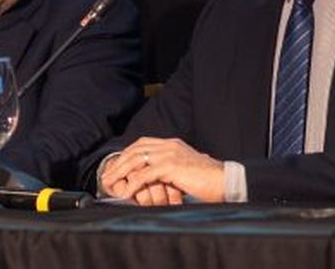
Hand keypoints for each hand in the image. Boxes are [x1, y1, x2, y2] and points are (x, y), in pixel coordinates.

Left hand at [100, 137, 223, 204]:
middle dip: (119, 162)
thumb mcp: (187, 170)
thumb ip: (172, 170)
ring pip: (136, 159)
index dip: (127, 154)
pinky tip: (127, 191)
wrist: (226, 181)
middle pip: (135, 150)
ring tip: (111, 183)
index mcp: (172, 144)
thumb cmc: (210, 180)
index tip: (117, 165)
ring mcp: (169, 154)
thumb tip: (159, 179)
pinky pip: (145, 174)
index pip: (142, 144)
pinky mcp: (171, 166)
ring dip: (121, 171)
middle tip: (108, 175)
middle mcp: (169, 145)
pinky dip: (133, 183)